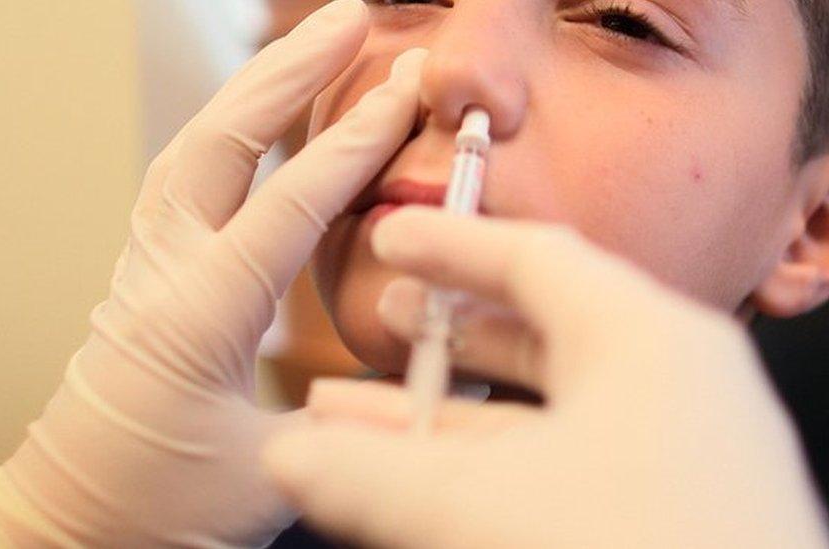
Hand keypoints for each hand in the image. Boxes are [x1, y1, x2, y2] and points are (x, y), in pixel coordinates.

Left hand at [0, 2, 428, 545]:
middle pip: (219, 144)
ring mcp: (144, 268)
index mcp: (198, 318)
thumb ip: (346, 421)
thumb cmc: (155, 507)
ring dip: (252, 91)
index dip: (351, 145)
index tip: (403, 92)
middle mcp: (162, 275)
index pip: (286, 207)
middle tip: (348, 18)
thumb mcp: (269, 475)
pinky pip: (182, 180)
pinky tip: (256, 120)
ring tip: (307, 47)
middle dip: (287, 72)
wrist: (67, 521)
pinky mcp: (145, 275)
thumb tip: (412, 382)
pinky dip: (226, 132)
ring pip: (193, 149)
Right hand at [264, 208, 828, 548]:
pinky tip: (414, 489)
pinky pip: (556, 469)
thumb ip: (370, 476)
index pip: (535, 257)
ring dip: (444, 419)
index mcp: (649, 342)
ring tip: (355, 422)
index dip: (449, 242)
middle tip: (380, 324)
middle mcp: (672, 388)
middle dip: (440, 337)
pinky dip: (482, 471)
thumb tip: (284, 456)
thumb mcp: (480, 510)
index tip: (391, 237)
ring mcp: (675, 457)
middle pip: (535, 333)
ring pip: (537, 414)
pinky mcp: (664, 518)